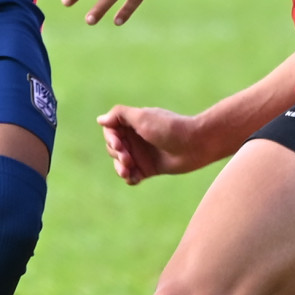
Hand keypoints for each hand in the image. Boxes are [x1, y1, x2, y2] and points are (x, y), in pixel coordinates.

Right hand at [98, 103, 217, 183]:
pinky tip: (135, 179)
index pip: (111, 131)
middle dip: (117, 155)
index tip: (119, 145)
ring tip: (128, 172)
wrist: (195, 145)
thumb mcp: (143, 117)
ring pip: (121, 163)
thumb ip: (120, 115)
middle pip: (113, 148)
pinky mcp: (149, 169)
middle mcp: (136, 138)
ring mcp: (142, 154)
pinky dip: (130, 177)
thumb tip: (100, 119)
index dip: (111, 139)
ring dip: (121, 168)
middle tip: (128, 159)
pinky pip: (133, 175)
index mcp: (133, 123)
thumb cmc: (169, 128)